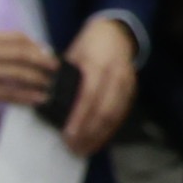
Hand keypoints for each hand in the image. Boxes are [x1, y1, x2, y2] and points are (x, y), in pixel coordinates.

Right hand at [0, 28, 57, 114]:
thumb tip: (28, 54)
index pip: (15, 37)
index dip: (36, 46)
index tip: (48, 54)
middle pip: (21, 53)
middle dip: (43, 62)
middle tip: (56, 70)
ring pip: (18, 73)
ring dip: (39, 80)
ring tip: (51, 87)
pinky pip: (8, 93)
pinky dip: (26, 96)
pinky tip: (38, 99)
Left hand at [60, 16, 138, 157]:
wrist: (116, 33)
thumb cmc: (88, 45)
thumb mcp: (72, 55)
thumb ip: (64, 77)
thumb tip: (49, 101)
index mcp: (98, 65)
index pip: (89, 96)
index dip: (79, 117)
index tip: (68, 134)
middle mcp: (116, 76)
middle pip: (105, 110)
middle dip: (89, 132)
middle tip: (73, 148)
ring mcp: (128, 85)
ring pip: (115, 116)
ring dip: (100, 135)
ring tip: (83, 150)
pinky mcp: (133, 92)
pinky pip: (121, 115)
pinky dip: (109, 130)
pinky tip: (97, 140)